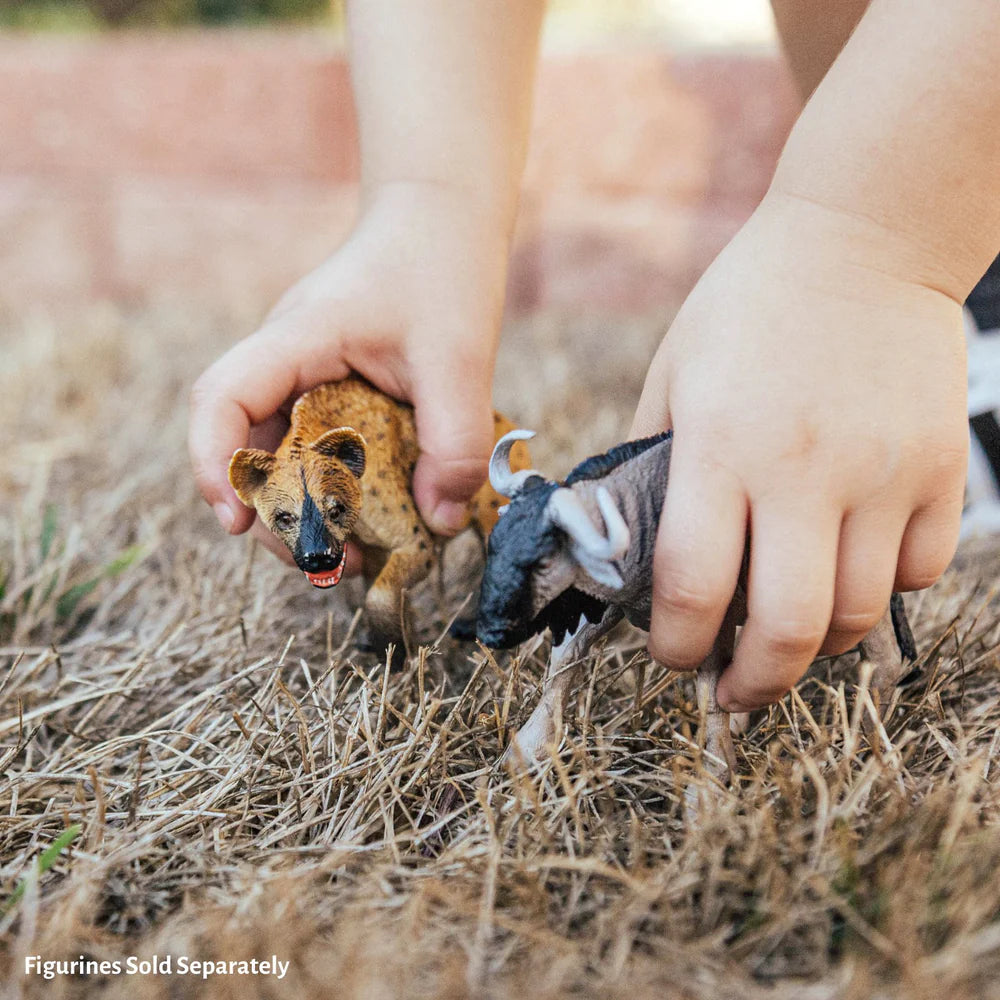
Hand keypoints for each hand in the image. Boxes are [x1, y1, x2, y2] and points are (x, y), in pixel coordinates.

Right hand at [188, 182, 508, 563]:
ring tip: (354, 554)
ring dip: (308, 510)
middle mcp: (288, 362)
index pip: (221, 398)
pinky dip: (340, 488)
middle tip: (325, 561)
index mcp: (297, 340)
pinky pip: (321, 448)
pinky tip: (376, 515)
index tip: (234, 520)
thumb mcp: (460, 358)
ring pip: (282, 457)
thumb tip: (440, 520)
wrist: (444, 218)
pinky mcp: (337, 391)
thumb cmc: (444, 269)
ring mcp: (309, 377)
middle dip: (274, 514)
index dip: (213, 463)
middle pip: (246, 448)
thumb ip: (455, 441)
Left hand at [631, 193, 967, 711]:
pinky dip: (882, 591)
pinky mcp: (941, 468)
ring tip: (786, 636)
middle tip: (734, 691)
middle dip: (754, 683)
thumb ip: (648, 462)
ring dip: (815, 646)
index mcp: (721, 444)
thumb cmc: (748, 307)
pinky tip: (850, 568)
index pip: (693, 583)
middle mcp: (804, 468)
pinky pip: (919, 572)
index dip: (676, 643)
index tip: (672, 654)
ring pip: (858, 613)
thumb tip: (625, 543)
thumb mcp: (673, 374)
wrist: (864, 237)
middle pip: (789, 627)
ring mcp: (884, 472)